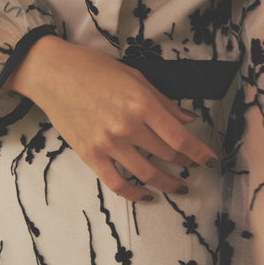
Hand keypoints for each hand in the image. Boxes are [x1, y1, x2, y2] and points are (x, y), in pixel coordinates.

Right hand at [4, 35, 217, 200]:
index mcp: (142, 103)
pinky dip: (135, 194)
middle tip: (194, 168)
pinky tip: (147, 195)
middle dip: (186, 164)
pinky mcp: (90, 155)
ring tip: (178, 187)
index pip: (180, 139)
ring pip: (147, 174)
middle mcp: (128, 126)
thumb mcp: (135, 77)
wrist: (52, 73)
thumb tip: (188, 120)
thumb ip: (163, 102)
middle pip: (167, 155)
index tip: (211, 161)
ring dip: (167, 184)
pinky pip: (117, 183)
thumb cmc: (94, 68)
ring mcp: (108, 143)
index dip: (200, 153)